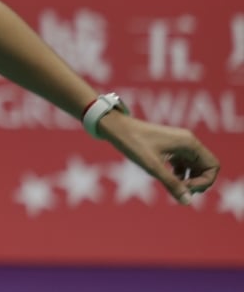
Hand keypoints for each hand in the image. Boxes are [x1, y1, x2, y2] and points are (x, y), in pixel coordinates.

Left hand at [99, 111, 219, 204]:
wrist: (115, 128)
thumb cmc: (133, 143)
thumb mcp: (152, 166)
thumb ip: (171, 183)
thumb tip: (187, 202)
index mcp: (189, 143)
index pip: (212, 166)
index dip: (204, 182)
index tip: (185, 188)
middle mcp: (187, 142)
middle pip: (205, 167)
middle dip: (197, 182)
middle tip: (180, 190)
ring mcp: (179, 144)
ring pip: (194, 167)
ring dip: (189, 180)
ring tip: (174, 186)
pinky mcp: (170, 148)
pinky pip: (183, 164)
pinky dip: (180, 174)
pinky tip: (168, 180)